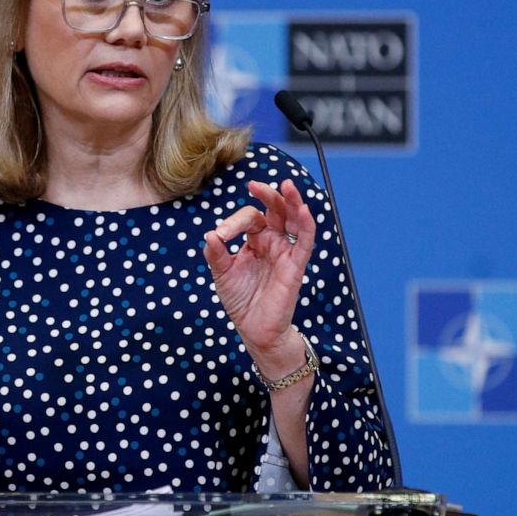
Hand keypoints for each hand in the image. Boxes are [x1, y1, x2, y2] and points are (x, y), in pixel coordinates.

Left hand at [203, 178, 314, 361]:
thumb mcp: (222, 275)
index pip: (249, 218)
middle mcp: (272, 242)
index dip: (233, 222)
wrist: (255, 331)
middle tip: (254, 184)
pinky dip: (305, 224)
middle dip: (268, 194)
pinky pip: (305, 241)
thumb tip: (210, 234)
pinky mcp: (296, 265)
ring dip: (292, 201)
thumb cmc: (241, 301)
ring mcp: (285, 252)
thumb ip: (216, 255)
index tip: (219, 236)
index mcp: (255, 240)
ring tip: (287, 185)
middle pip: (275, 210)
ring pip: (293, 220)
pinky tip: (302, 210)